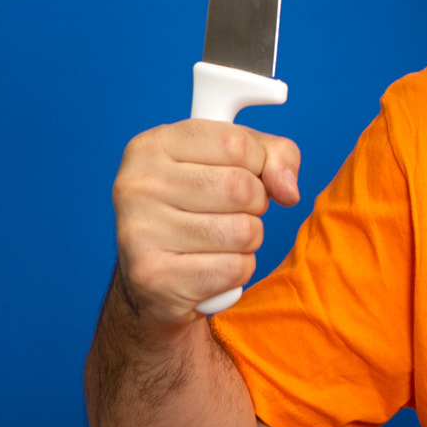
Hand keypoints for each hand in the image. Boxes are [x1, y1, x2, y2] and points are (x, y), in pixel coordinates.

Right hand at [111, 121, 301, 324]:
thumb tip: (288, 190)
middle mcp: (138, 183)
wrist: (152, 283)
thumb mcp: (236, 165)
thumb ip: (274, 156)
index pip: (235, 143)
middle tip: (232, 213)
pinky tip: (208, 269)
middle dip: (255, 205)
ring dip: (247, 241)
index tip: (248, 175)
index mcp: (153, 145)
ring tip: (219, 242)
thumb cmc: (197, 211)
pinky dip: (236, 272)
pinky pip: (234, 269)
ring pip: (243, 231)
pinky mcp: (153, 276)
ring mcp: (140, 231)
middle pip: (241, 188)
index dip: (258, 164)